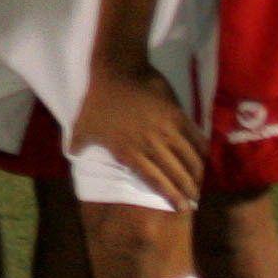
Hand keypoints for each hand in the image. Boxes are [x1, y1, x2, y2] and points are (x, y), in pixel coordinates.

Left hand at [71, 63, 204, 214]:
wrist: (117, 70)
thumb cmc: (98, 99)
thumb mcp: (82, 124)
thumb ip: (79, 143)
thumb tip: (72, 154)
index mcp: (129, 152)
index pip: (155, 180)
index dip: (170, 195)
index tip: (181, 207)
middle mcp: (150, 144)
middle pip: (175, 172)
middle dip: (187, 189)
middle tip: (195, 201)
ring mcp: (165, 129)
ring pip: (187, 157)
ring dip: (197, 172)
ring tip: (201, 183)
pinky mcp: (176, 114)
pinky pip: (194, 135)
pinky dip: (201, 148)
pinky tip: (206, 158)